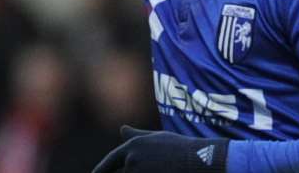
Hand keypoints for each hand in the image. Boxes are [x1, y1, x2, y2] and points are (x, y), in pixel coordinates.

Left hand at [92, 125, 228, 172]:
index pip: (110, 161)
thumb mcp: (155, 137)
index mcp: (132, 146)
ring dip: (138, 172)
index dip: (101, 170)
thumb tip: (122, 129)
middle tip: (139, 167)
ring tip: (156, 167)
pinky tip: (158, 171)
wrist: (197, 159)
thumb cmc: (178, 147)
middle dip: (125, 172)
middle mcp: (132, 159)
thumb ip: (136, 135)